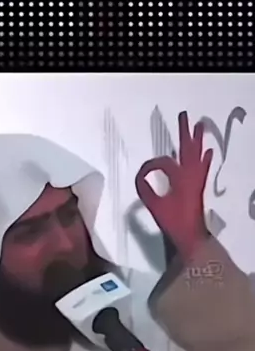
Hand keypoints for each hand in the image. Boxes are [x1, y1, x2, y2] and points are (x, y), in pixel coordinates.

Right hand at [135, 111, 212, 261]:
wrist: (191, 235)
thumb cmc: (173, 221)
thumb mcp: (154, 206)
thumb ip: (145, 190)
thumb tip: (140, 177)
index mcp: (179, 177)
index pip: (163, 162)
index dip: (150, 167)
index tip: (141, 175)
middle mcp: (190, 174)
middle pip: (187, 148)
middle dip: (184, 132)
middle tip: (184, 115)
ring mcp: (196, 179)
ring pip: (197, 154)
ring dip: (197, 140)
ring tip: (199, 125)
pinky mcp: (198, 185)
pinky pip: (203, 168)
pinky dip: (205, 159)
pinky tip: (208, 152)